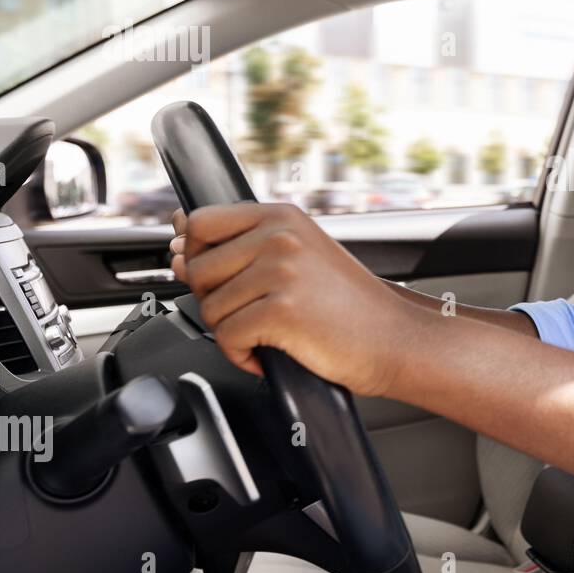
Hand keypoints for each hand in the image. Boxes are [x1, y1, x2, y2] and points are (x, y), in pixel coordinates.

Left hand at [169, 202, 407, 394]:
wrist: (396, 339)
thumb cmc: (350, 306)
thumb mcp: (299, 257)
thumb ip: (241, 246)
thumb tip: (178, 243)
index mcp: (282, 216)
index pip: (201, 221)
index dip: (198, 255)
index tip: (219, 276)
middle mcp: (280, 236)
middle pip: (198, 270)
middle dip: (218, 301)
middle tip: (257, 313)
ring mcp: (280, 271)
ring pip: (210, 308)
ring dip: (233, 332)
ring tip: (271, 333)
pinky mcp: (281, 311)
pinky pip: (227, 338)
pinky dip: (243, 356)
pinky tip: (271, 353)